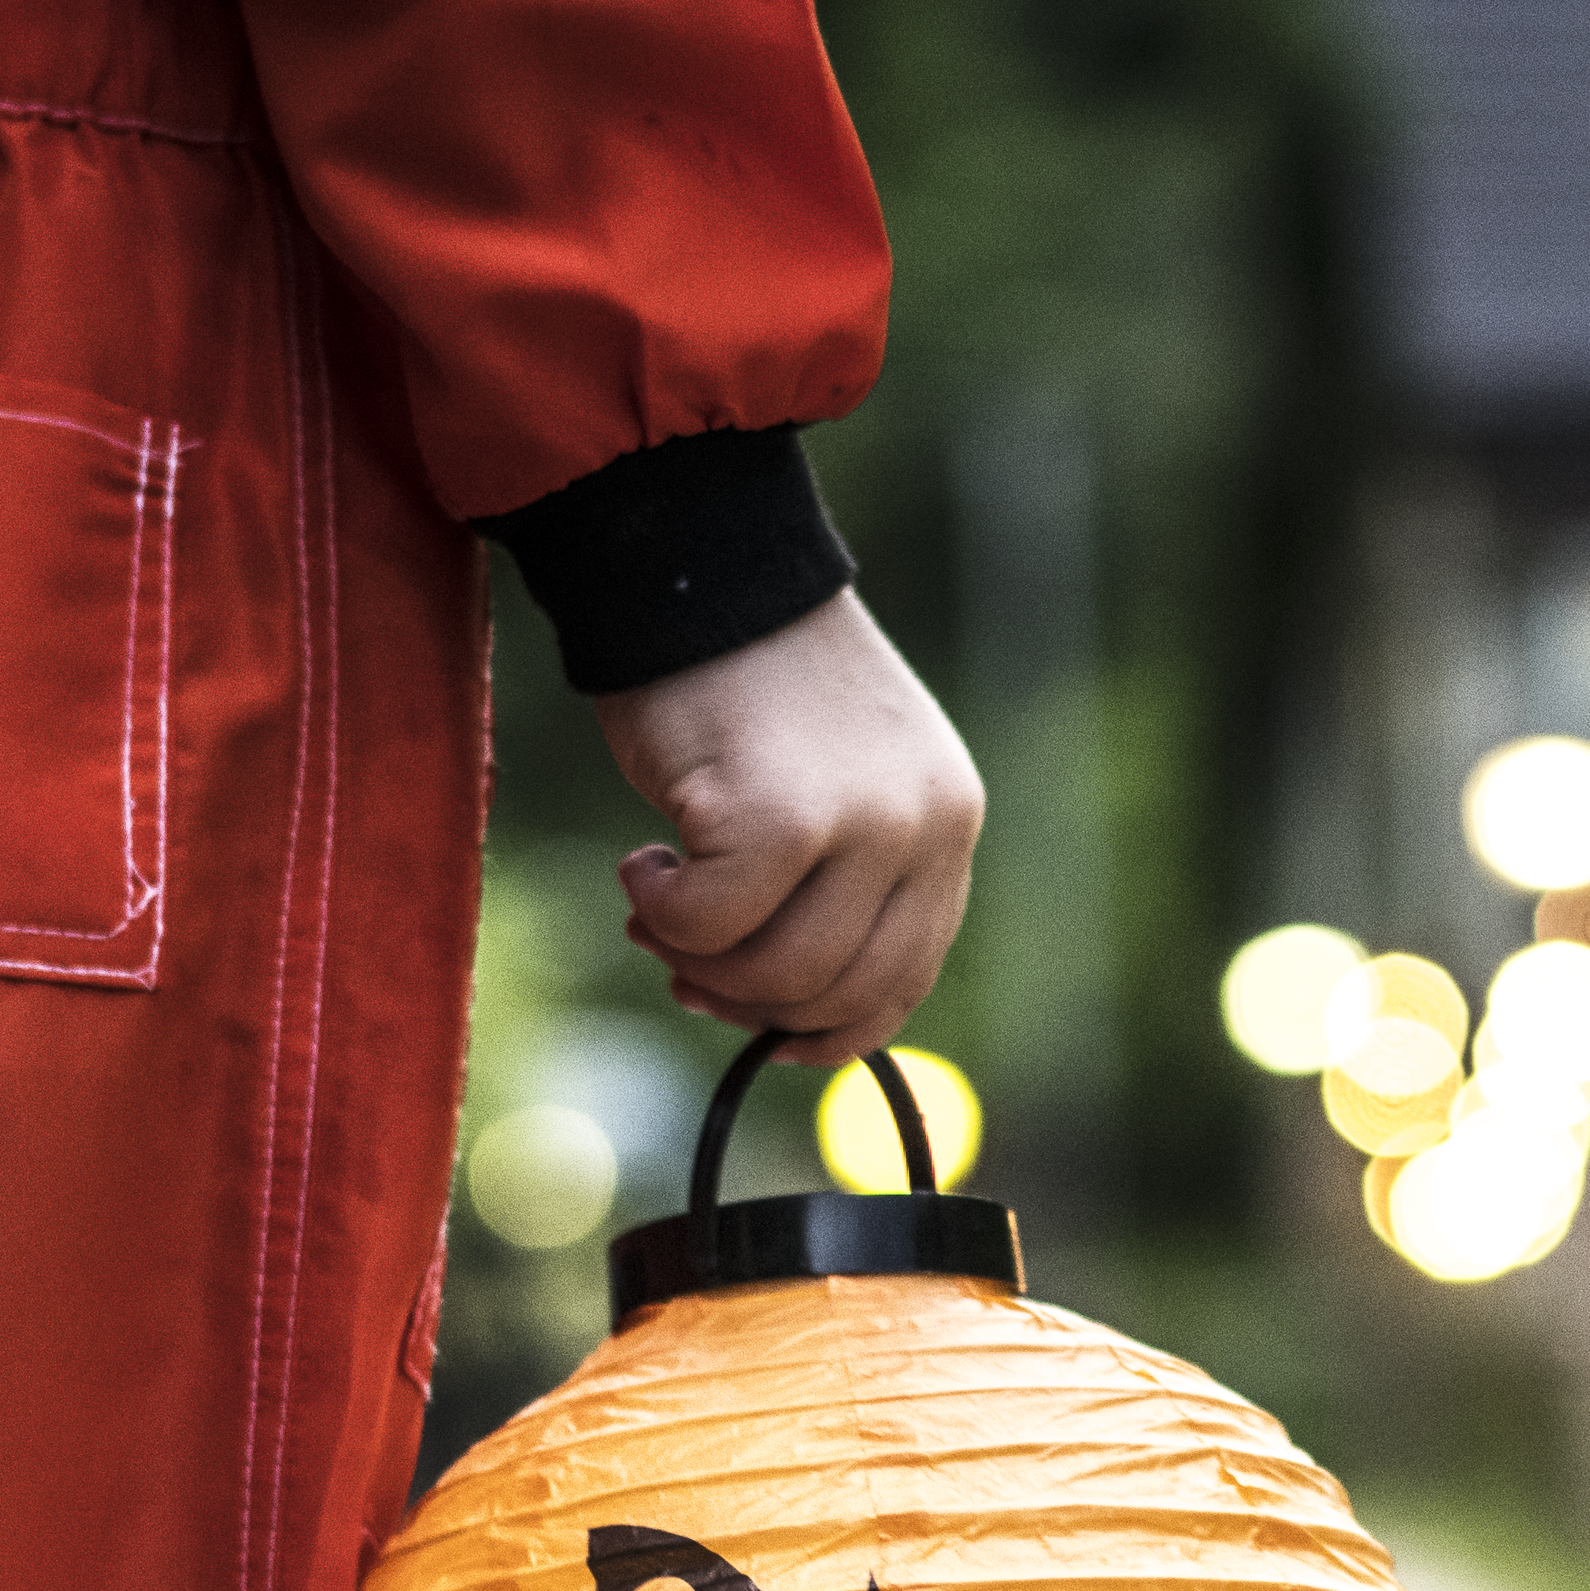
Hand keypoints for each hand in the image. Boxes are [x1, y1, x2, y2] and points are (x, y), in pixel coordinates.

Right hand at [594, 590, 980, 1063]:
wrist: (698, 566)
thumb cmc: (746, 683)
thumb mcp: (832, 784)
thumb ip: (836, 886)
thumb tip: (784, 1016)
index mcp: (946, 821)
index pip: (904, 974)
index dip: (826, 1024)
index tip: (756, 1021)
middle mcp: (923, 825)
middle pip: (842, 991)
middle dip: (749, 999)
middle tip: (679, 958)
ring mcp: (861, 823)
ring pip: (780, 973)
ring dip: (698, 960)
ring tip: (657, 904)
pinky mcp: (782, 816)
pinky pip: (713, 929)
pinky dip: (663, 916)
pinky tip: (643, 863)